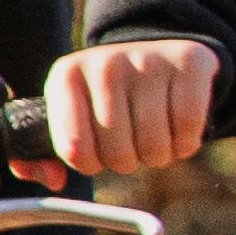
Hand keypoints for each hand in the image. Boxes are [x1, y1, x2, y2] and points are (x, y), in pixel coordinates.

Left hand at [46, 38, 220, 181]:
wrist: (155, 53)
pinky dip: (186, 143)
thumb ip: (46, 156)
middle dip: (127, 162)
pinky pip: (189, 126)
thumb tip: (53, 180)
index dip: (90, 164)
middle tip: (130, 147)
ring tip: (154, 139)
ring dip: (158, 156)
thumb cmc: (106, 99)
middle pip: (118, 152)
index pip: (75, 150)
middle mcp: (105, 64)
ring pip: (155, 144)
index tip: (96, 156)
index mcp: (66, 77)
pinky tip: (178, 132)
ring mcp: (148, 60)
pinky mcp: (189, 61)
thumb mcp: (69, 116)